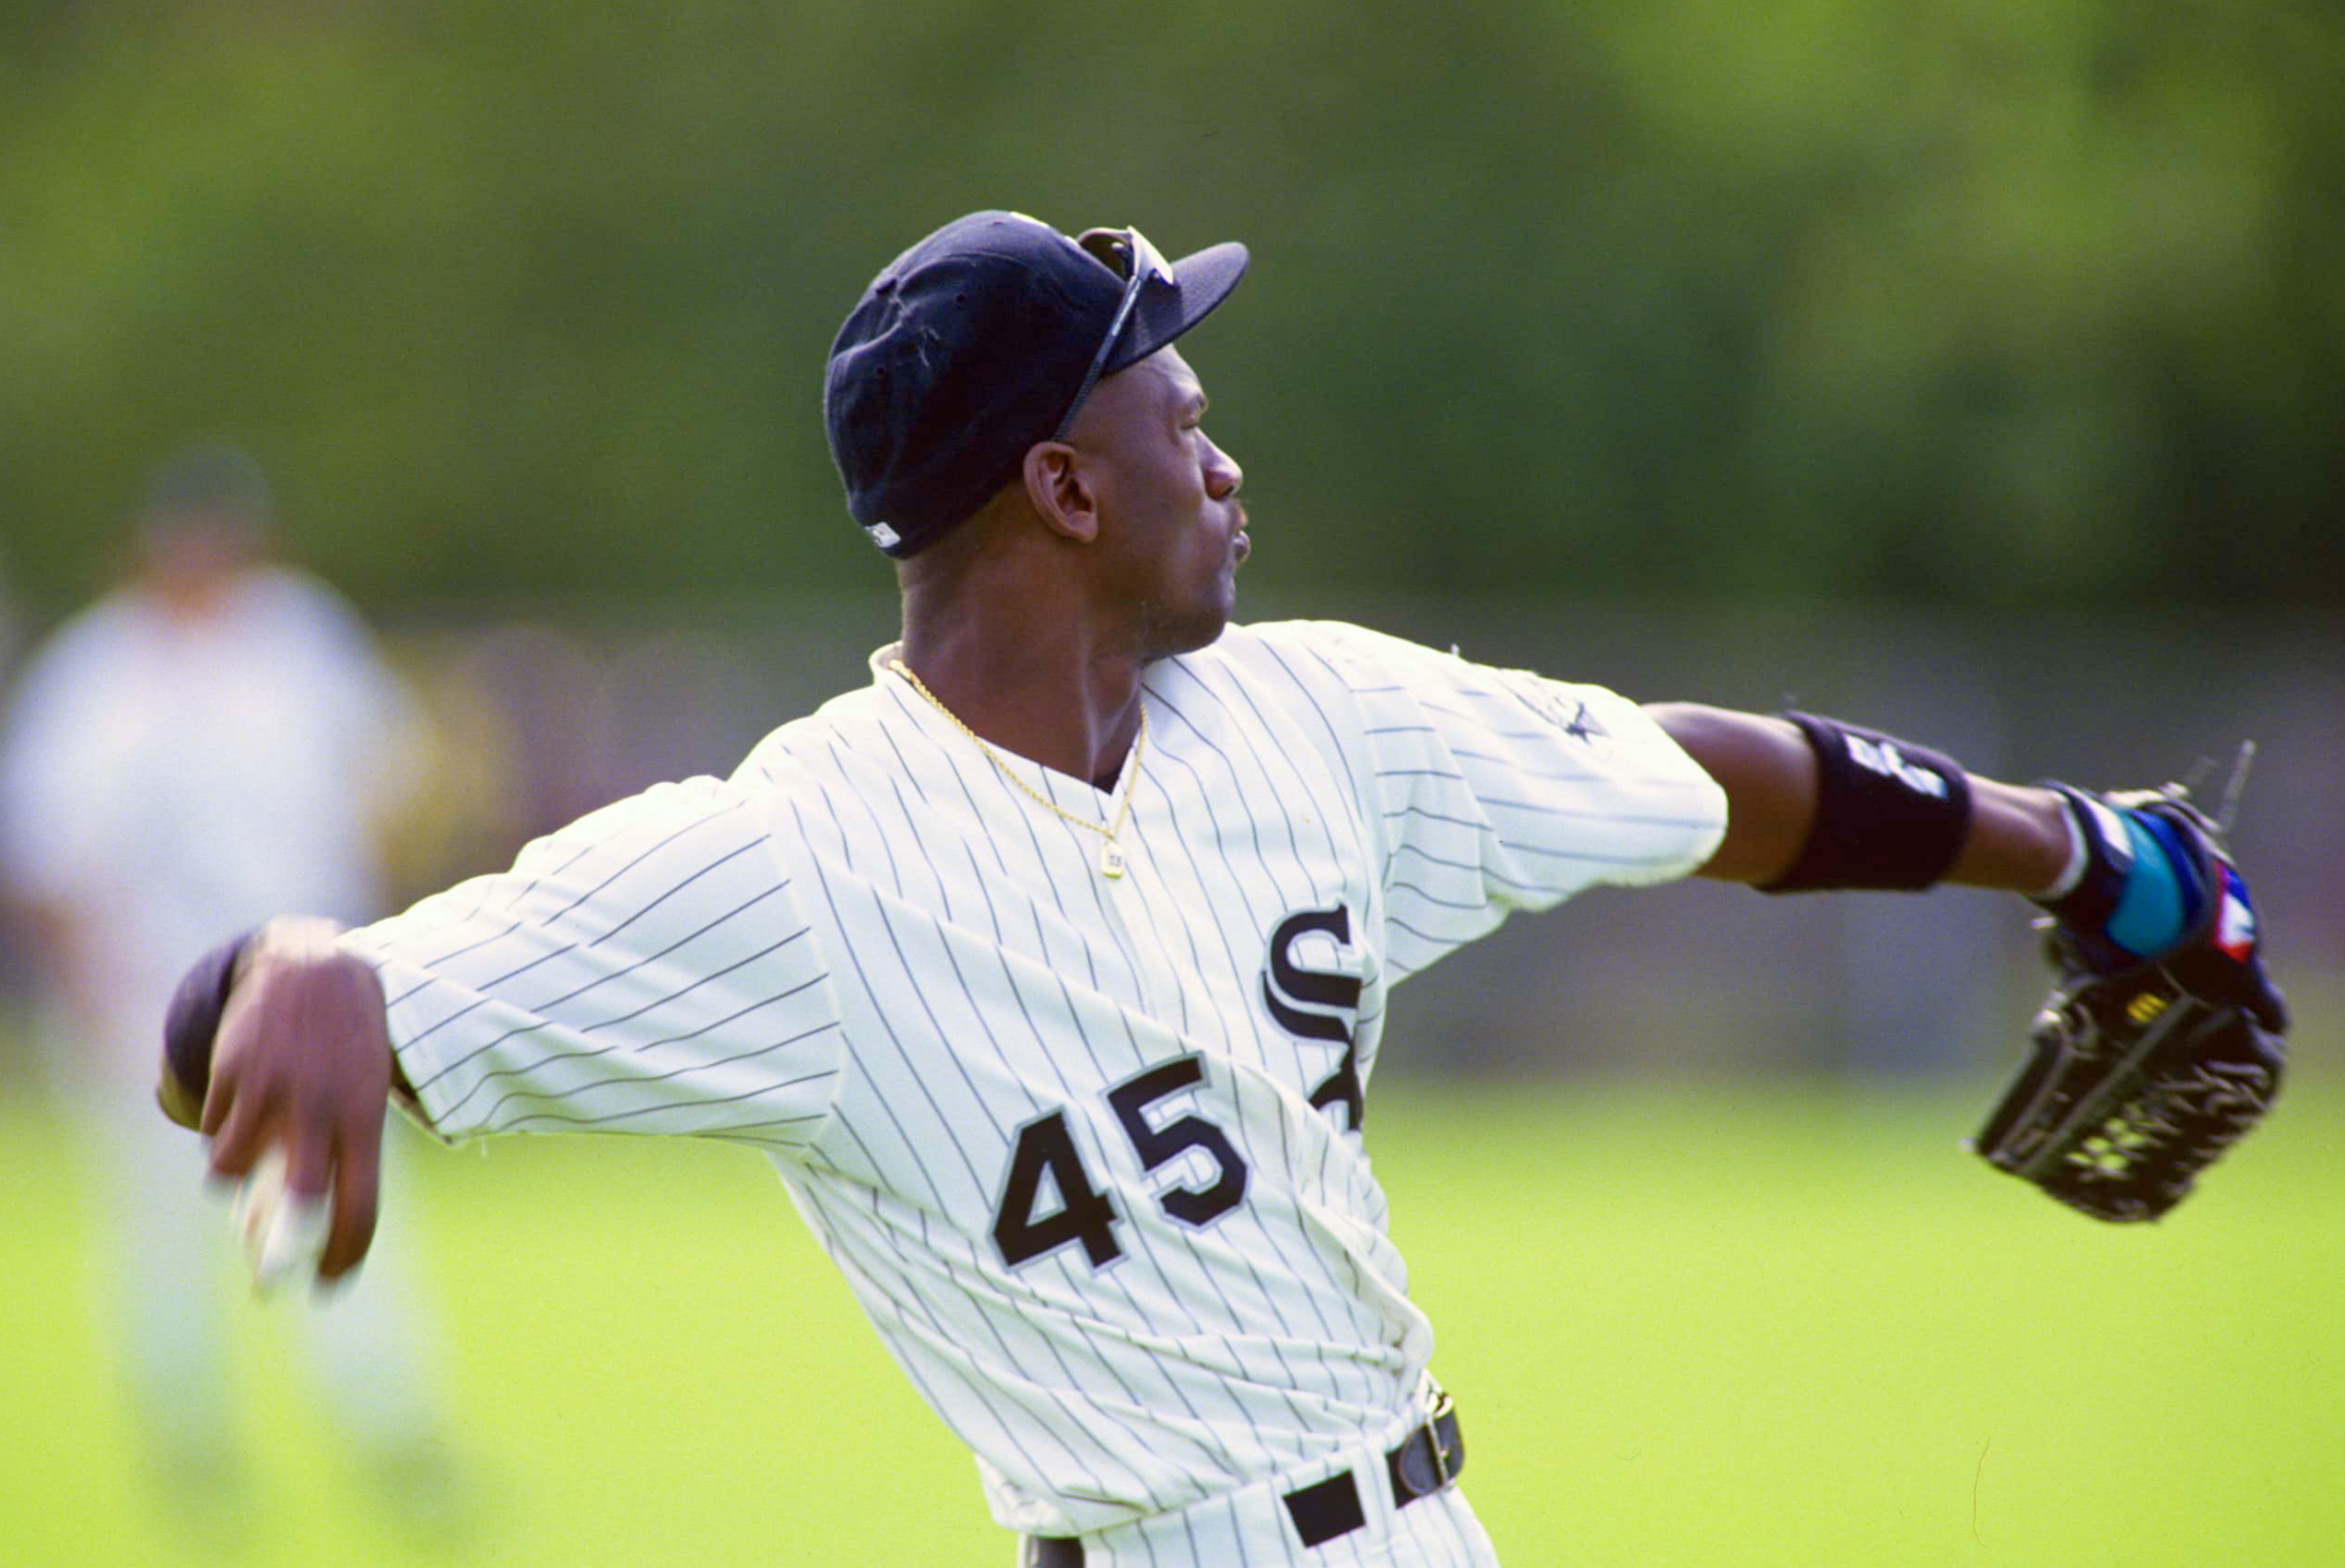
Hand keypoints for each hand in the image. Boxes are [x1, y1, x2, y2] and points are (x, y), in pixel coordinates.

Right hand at [200, 918, 392, 1281]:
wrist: (316, 968)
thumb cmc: (347, 1046)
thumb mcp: (363, 1094)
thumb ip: (340, 1151)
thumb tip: (304, 1224)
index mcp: (364, 1118)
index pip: (361, 1205)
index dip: (345, 1254)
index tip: (327, 1286)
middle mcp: (320, 1109)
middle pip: (301, 1202)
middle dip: (280, 1250)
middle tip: (269, 1278)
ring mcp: (273, 1091)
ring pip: (232, 1171)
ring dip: (233, 1178)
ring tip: (246, 1159)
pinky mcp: (233, 1072)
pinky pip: (213, 1131)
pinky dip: (219, 1136)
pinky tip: (237, 1111)